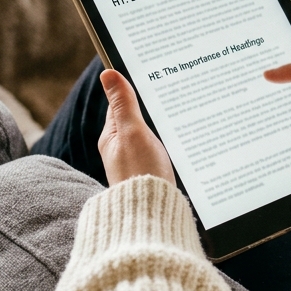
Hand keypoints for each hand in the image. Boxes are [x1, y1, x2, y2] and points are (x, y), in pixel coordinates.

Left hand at [98, 69, 175, 186]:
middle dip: (152, 108)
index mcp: (112, 136)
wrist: (153, 216)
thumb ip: (124, 104)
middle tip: (175, 93)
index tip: (153, 75)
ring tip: (183, 115)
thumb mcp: (132, 133)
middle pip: (138, 119)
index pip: (122, 102)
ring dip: (163, 127)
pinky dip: (170, 144)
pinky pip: (160, 151)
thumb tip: (107, 73)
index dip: (135, 88)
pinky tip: (183, 143)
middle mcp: (121, 150)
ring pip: (151, 135)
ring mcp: (136, 163)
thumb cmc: (141, 175)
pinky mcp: (151, 174)